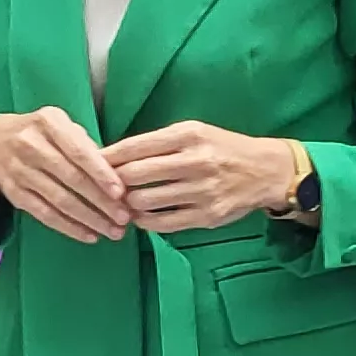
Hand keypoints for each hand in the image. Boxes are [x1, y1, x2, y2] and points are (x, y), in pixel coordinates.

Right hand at [0, 109, 131, 241]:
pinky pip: (44, 214)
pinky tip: (89, 235)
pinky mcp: (13, 193)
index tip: (121, 193)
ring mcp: (19, 170)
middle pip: (71, 179)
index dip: (101, 174)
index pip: (79, 152)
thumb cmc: (40, 133)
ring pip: (59, 200)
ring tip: (112, 231)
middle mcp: (30, 145)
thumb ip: (86, 145)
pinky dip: (69, 227)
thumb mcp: (61, 125)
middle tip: (124, 218)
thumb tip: (116, 176)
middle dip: (101, 202)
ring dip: (89, 219)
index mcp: (48, 122)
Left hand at [104, 122, 301, 233]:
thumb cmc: (222, 148)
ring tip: (123, 202)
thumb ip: (157, 143)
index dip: (107, 157)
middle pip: (134, 175)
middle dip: (112, 183)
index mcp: (188, 135)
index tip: (90, 164)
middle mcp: (195, 161)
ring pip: (144, 201)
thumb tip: (113, 157)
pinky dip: (145, 221)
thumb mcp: (194, 132)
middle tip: (103, 187)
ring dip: (127, 204)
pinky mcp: (206, 216)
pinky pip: (163, 223)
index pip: (134, 146)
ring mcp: (201, 191)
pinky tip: (141, 216)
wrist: (265, 171)